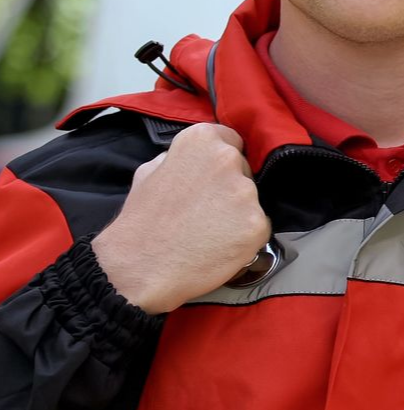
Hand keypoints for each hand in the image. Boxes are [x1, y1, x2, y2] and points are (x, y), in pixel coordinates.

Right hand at [92, 123, 271, 314]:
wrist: (139, 268)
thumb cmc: (140, 222)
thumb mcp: (149, 172)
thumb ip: (179, 157)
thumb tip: (197, 158)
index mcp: (201, 140)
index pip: (231, 140)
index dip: (223, 161)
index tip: (214, 178)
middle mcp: (228, 159)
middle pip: (244, 170)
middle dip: (230, 187)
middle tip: (207, 210)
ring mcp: (245, 192)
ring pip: (253, 200)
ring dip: (239, 213)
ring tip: (210, 231)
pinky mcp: (257, 224)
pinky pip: (259, 226)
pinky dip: (246, 236)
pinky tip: (221, 245)